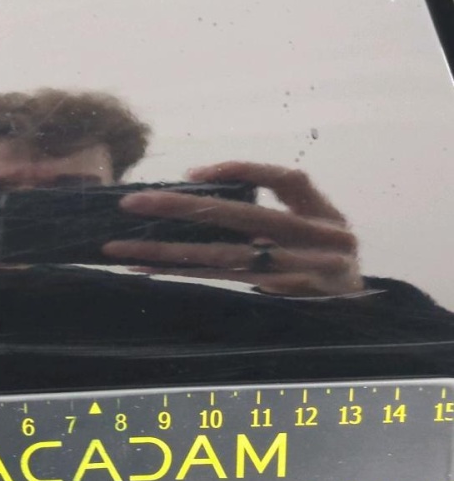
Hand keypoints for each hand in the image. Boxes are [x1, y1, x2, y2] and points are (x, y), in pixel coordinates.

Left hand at [102, 161, 362, 296]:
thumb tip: (202, 177)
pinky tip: (144, 269)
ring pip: (220, 260)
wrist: (360, 310)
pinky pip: (217, 286)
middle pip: (241, 219)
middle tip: (131, 203)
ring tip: (120, 248)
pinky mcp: (276, 303)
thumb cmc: (329, 254)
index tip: (191, 174)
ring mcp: (294, 276)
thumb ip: (279, 197)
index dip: (242, 170)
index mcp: (322, 216)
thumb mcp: (321, 219)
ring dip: (166, 252)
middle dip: (182, 209)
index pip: (286, 181)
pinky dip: (178, 275)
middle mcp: (311, 243)